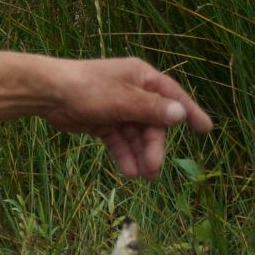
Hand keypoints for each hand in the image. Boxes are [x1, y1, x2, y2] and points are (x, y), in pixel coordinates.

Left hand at [41, 57, 212, 179]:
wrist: (49, 94)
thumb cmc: (87, 88)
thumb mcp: (123, 99)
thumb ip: (151, 108)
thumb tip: (180, 113)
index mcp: (141, 77)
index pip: (172, 96)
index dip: (189, 112)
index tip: (206, 130)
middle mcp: (133, 91)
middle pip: (153, 122)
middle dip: (154, 146)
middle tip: (154, 169)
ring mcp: (118, 108)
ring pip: (136, 135)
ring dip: (140, 154)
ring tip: (142, 176)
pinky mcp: (103, 122)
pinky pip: (119, 140)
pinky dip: (124, 155)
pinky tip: (128, 171)